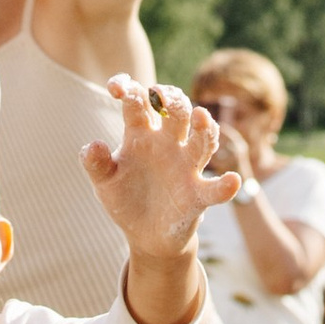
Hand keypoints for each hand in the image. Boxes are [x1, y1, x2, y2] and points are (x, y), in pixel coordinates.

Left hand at [81, 78, 239, 266]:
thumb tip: (92, 145)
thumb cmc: (125, 199)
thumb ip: (96, 164)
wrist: (145, 234)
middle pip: (177, 111)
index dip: (128, 89)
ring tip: (201, 117)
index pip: (138, 101)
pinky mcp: (198, 195)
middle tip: (160, 94)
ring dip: (204, 128)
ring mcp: (186, 167)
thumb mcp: (104, 182)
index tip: (115, 88)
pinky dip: (225, 186)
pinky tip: (232, 181)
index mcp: (141, 134)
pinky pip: (214, 188)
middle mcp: (167, 144)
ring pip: (201, 140)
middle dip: (171, 99)